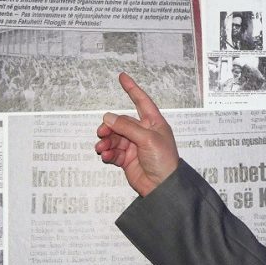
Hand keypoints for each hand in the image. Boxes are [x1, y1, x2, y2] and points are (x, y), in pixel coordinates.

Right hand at [95, 72, 178, 196]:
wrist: (162, 187)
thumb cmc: (164, 161)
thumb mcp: (147, 139)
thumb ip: (127, 127)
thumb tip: (108, 117)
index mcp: (154, 123)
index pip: (142, 101)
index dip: (132, 89)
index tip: (122, 77)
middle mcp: (144, 132)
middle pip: (121, 123)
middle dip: (109, 127)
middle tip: (102, 133)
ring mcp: (134, 146)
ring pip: (114, 138)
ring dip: (106, 142)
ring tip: (101, 149)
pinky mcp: (127, 159)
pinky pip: (113, 152)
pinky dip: (108, 153)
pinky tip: (106, 156)